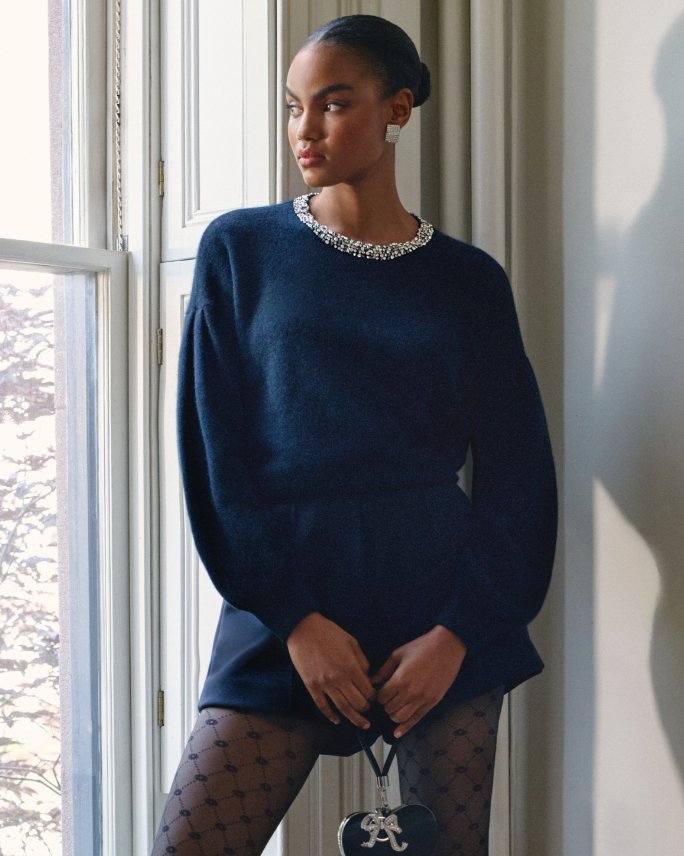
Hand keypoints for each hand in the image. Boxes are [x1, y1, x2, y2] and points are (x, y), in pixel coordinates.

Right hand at [287, 612, 375, 728]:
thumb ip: (362, 660)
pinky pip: (322, 706)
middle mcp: (339, 679)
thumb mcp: (352, 642)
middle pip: (357, 703)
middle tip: (369, 709)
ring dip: (354, 718)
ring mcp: (324, 684)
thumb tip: (367, 676)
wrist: (304, 630)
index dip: (373, 696)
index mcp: (350, 667)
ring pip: (342, 708)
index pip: (367, 690)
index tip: (374, 696)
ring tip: (362, 724)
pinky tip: (337, 720)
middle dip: (366, 708)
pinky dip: (330, 716)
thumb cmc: (329, 632)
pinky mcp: (312, 686)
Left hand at [371, 625, 466, 738]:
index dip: (378, 695)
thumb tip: (371, 682)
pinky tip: (397, 734)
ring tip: (394, 706)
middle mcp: (410, 692)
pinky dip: (405, 728)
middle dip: (385, 704)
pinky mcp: (432, 702)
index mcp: (400, 679)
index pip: (381, 697)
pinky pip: (416, 720)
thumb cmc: (421, 647)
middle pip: (389, 709)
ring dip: (394, 714)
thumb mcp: (398, 654)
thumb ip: (383, 670)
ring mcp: (422, 699)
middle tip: (388, 697)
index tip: (381, 691)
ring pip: (400, 718)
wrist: (447, 647)